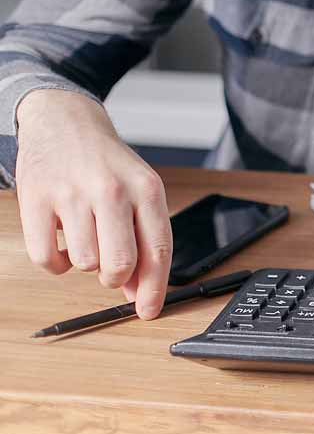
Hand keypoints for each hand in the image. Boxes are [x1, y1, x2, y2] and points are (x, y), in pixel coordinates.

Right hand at [14, 89, 171, 318]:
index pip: (157, 250)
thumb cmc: (107, 165)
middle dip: (117, 278)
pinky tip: (63, 243)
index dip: (155, 288)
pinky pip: (46, 259)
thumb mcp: (138, 192)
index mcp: (147, 189)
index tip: (150, 311)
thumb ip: (143, 239)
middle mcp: (112, 190)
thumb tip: (141, 292)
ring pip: (84, 264)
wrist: (64, 122)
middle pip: (120, 264)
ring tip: (86, 237)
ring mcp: (72, 194)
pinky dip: (55, 263)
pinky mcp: (36, 199)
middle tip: (111, 268)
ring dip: (85, 262)